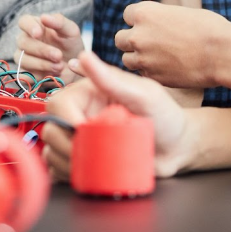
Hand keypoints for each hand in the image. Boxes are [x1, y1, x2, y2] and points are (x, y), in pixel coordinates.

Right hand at [15, 13, 83, 81]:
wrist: (75, 68)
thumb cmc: (70, 45)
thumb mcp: (71, 31)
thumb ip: (59, 22)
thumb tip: (44, 17)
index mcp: (35, 26)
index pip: (24, 21)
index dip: (29, 27)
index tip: (38, 33)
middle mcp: (25, 40)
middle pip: (23, 42)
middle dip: (42, 50)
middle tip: (58, 56)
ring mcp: (23, 57)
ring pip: (23, 60)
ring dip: (42, 64)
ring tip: (59, 67)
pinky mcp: (24, 74)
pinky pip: (25, 75)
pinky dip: (39, 76)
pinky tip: (52, 75)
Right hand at [43, 52, 194, 179]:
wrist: (179, 148)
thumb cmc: (166, 116)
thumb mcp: (144, 94)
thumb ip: (113, 79)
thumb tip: (85, 55)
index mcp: (89, 93)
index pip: (58, 103)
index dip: (66, 120)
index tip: (84, 132)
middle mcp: (80, 114)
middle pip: (52, 129)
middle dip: (66, 146)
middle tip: (92, 154)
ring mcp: (82, 139)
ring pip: (52, 152)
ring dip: (67, 163)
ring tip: (95, 165)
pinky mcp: (85, 160)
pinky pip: (61, 170)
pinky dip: (67, 175)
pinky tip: (87, 174)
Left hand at [115, 1, 230, 87]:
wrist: (222, 53)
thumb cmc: (208, 29)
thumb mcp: (179, 13)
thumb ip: (160, 19)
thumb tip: (153, 24)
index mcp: (145, 13)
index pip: (127, 15)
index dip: (139, 20)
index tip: (150, 25)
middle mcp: (139, 35)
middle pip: (120, 39)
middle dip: (132, 41)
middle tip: (150, 44)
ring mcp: (143, 58)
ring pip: (127, 59)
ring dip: (138, 58)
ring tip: (158, 58)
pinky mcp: (152, 77)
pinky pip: (142, 74)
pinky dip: (150, 72)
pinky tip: (167, 69)